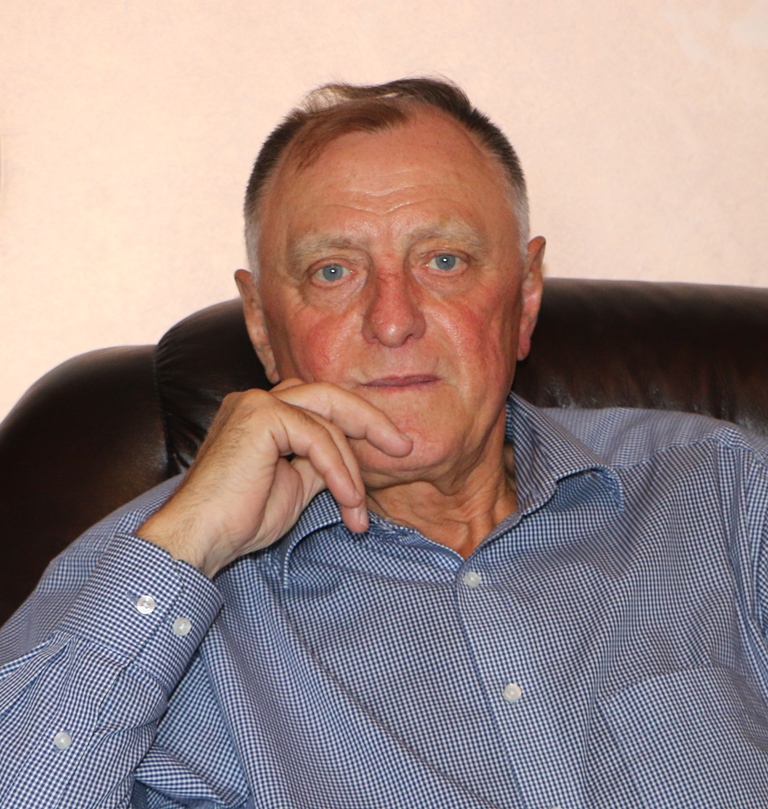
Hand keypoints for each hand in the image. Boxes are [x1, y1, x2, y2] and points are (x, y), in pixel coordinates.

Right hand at [137, 379, 412, 576]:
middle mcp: (258, 400)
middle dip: (371, 422)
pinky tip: (347, 500)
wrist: (200, 539)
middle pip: (330, 396)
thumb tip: (352, 458)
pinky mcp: (260, 416)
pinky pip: (317, 438)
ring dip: (351, 466)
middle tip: (404, 449)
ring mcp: (256, 403)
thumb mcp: (295, 486)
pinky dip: (338, 470)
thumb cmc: (240, 520)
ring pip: (327, 419)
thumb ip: (320, 463)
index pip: (322, 407)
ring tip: (358, 508)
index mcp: (263, 414)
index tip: (393, 450)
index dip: (359, 424)